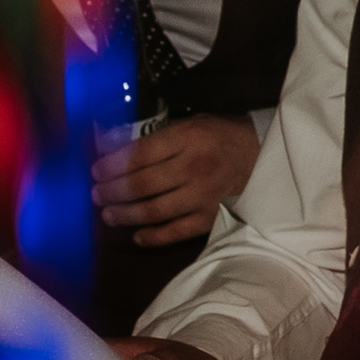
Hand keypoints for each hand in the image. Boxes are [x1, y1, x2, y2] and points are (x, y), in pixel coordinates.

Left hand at [91, 113, 261, 245]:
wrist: (265, 155)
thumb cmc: (222, 135)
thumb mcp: (192, 123)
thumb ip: (159, 137)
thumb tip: (115, 147)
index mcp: (187, 137)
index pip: (139, 154)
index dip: (111, 165)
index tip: (95, 171)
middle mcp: (193, 166)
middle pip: (141, 184)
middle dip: (112, 191)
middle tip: (96, 195)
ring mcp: (203, 195)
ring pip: (154, 210)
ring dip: (125, 214)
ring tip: (108, 214)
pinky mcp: (210, 216)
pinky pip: (177, 231)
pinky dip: (154, 237)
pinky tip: (137, 235)